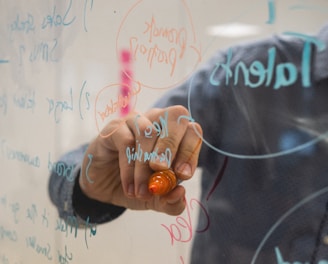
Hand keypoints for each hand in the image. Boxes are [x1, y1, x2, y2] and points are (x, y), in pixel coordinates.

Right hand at [79, 105, 201, 214]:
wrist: (103, 186)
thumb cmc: (136, 185)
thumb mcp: (156, 199)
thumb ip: (171, 201)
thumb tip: (180, 193)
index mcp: (176, 134)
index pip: (193, 131)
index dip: (191, 151)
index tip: (183, 176)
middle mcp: (158, 121)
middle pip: (175, 116)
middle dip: (171, 147)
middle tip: (162, 171)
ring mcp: (136, 121)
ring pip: (149, 132)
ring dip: (146, 165)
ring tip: (142, 192)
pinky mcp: (115, 128)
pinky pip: (126, 141)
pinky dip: (129, 168)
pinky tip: (129, 188)